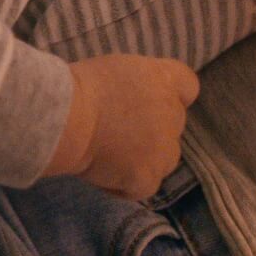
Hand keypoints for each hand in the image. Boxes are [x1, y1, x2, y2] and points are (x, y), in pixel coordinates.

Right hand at [46, 53, 197, 199]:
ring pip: (164, 159)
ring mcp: (164, 150)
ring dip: (144, 159)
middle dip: (151, 130)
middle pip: (172, 125)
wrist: (68, 118)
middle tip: (116, 130)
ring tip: (109, 155)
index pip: (187, 86)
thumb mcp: (115, 69)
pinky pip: (142, 186)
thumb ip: (136, 84)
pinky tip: (101, 173)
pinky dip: (124, 185)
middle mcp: (172, 114)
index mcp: (163, 80)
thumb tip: (133, 100)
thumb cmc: (79, 87)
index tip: (147, 101)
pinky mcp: (147, 178)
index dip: (171, 95)